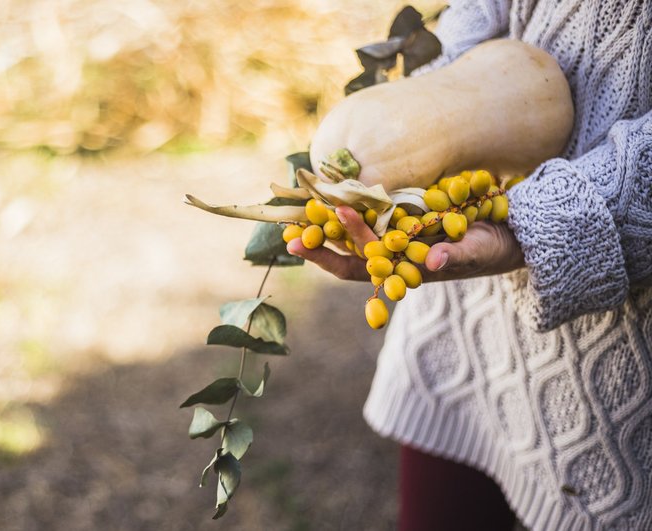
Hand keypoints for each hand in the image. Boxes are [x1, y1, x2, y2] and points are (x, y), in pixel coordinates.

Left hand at [286, 206, 525, 281]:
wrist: (516, 230)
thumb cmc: (498, 246)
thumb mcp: (483, 252)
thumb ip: (459, 256)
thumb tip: (434, 263)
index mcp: (405, 269)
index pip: (357, 268)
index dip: (326, 258)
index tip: (299, 245)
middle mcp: (395, 253)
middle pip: (346, 246)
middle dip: (318, 235)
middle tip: (289, 222)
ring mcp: (399, 232)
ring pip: (355, 226)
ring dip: (327, 215)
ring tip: (298, 198)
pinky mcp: (407, 210)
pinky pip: (372, 204)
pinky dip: (350, 196)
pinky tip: (330, 182)